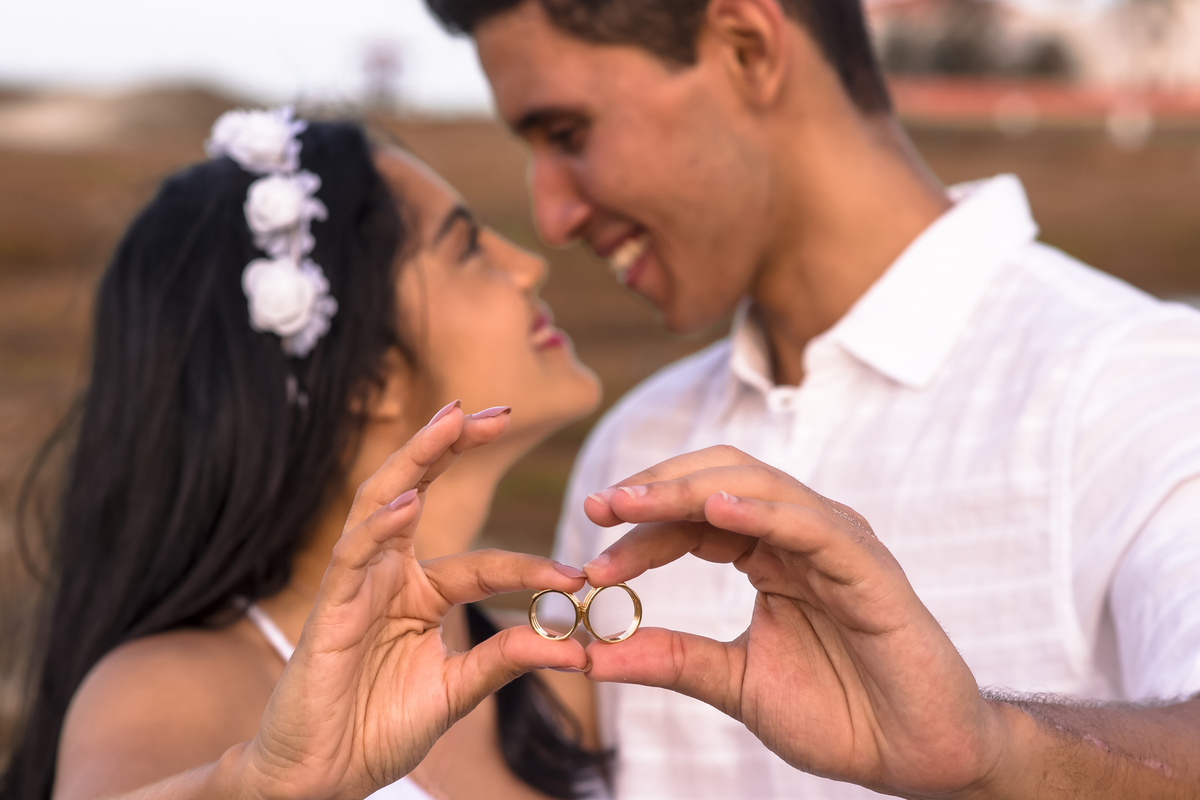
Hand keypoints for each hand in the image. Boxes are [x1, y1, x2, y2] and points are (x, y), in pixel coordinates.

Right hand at [237, 404, 589, 799]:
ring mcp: (355, 587)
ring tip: (452, 421)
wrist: (322, 777)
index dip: (528, 564)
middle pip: (418, 490)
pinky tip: (408, 502)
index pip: (482, 562)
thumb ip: (504, 663)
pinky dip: (378, 526)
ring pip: (380, 504)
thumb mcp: (456, 693)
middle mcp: (386, 576)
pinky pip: (351, 557)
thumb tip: (574, 648)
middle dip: (453, 447)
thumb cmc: (378, 729)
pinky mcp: (328, 610)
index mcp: (418, 593)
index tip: (576, 574)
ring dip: (416, 459)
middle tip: (498, 411)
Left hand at [580, 446, 1011, 798]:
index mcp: (769, 555)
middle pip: (718, 482)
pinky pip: (812, 526)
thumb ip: (670, 659)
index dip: (640, 526)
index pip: (694, 518)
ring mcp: (836, 544)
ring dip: (689, 492)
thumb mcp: (734, 683)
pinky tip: (715, 512)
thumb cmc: (838, 714)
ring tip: (635, 504)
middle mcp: (800, 536)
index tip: (589, 550)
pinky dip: (765, 513)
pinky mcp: (869, 567)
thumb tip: (589, 656)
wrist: (914, 758)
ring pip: (758, 489)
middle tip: (599, 507)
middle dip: (655, 489)